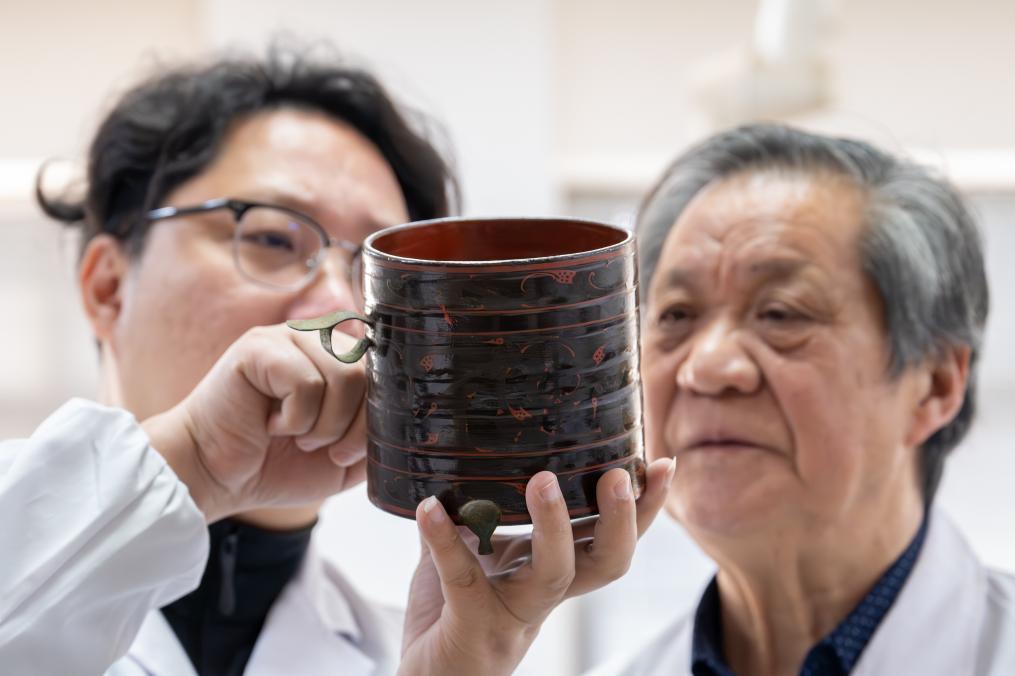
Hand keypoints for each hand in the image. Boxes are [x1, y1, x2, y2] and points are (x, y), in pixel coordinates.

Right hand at [142, 323, 367, 521]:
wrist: (216, 477)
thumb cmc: (277, 465)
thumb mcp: (345, 458)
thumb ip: (378, 435)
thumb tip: (410, 420)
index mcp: (342, 357)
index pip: (387, 374)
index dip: (378, 418)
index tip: (348, 452)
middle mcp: (320, 338)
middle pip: (370, 374)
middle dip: (352, 428)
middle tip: (319, 448)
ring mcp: (289, 336)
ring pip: (344, 377)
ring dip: (322, 426)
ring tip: (293, 435)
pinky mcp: (259, 346)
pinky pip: (306, 383)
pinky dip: (294, 419)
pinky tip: (270, 423)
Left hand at [399, 458, 675, 675]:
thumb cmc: (449, 615)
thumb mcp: (473, 555)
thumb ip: (477, 513)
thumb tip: (472, 450)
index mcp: (553, 574)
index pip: (612, 542)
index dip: (644, 510)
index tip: (663, 465)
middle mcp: (543, 596)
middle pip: (605, 564)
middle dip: (619, 520)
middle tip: (618, 475)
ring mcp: (511, 615)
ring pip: (553, 576)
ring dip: (554, 526)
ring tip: (543, 479)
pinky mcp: (471, 627)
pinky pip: (464, 580)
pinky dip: (445, 540)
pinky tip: (429, 509)